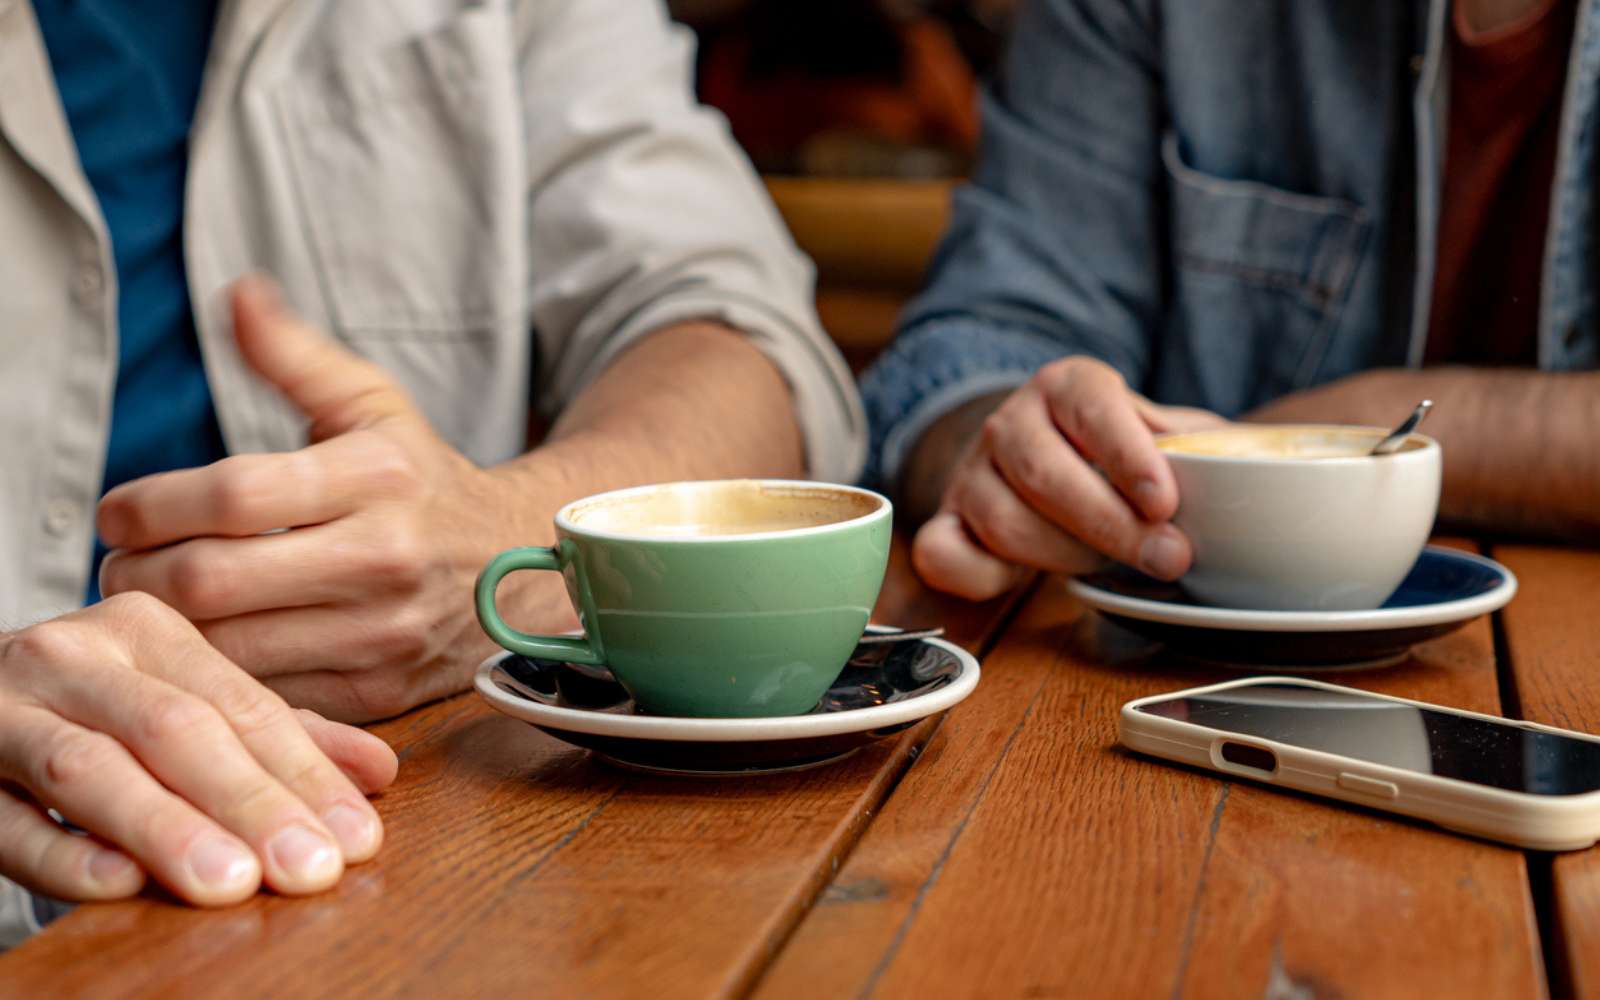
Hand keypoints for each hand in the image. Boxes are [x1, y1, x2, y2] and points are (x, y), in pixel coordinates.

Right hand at [0, 593, 395, 905]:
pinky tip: (118, 883)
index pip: (243, 706)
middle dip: (250, 805)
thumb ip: (279, 736)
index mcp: (146, 630)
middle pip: (175, 731)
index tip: (357, 839)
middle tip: (308, 869)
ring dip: (165, 829)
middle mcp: (74, 657)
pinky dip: (60, 852)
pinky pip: (3, 818)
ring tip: (230, 882)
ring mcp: (3, 710)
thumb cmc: (90, 709)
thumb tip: (378, 772)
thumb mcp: (187, 702)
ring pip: (88, 768)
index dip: (305, 775)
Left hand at [97, 276, 575, 720]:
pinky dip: (223, 676)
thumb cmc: (423, 477)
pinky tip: (213, 646)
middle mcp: (384, 558)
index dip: (149, 505)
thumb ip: (294, 355)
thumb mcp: (372, 406)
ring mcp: (383, 633)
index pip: (230, 496)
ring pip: (229, 650)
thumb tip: (238, 295)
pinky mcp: (381, 693)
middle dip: (139, 575)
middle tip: (120, 564)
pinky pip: (269, 695)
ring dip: (170, 632)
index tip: (116, 512)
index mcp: (376, 477)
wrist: (519, 559)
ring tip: (158, 604)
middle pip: (212, 581)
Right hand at [912, 357, 1224, 599]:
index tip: (1164, 498)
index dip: (1126, 453)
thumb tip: (1252, 471)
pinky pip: (941, 552)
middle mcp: (1010, 422)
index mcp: (1067, 386)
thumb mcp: (1158, 433)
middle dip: (1111, 524)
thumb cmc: (1110, 453)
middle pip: (1047, 475)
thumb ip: (1196, 447)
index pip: (1091, 408)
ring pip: (1003, 521)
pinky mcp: (947, 522)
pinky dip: (976, 574)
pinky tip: (1017, 583)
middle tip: (1168, 558)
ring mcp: (971, 474)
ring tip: (1111, 566)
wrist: (1034, 453)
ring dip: (1063, 555)